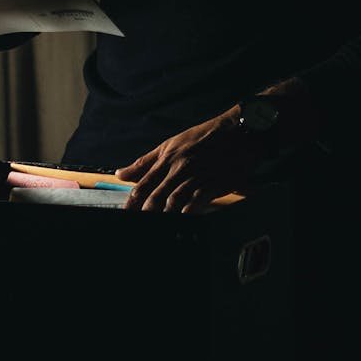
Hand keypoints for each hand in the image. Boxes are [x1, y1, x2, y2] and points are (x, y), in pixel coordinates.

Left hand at [114, 105, 264, 212]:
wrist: (240, 132)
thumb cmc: (205, 137)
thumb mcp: (170, 144)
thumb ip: (145, 162)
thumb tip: (121, 173)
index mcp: (166, 158)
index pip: (142, 185)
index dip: (130, 203)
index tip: (123, 214)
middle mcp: (178, 168)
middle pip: (154, 196)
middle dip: (143, 213)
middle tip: (134, 226)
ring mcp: (195, 177)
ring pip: (172, 201)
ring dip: (162, 216)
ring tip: (155, 228)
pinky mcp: (212, 184)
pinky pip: (196, 202)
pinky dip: (187, 214)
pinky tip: (181, 222)